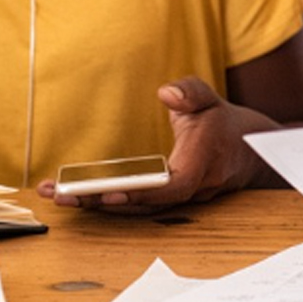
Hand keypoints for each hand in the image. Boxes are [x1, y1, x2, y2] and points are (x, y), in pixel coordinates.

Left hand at [38, 76, 269, 211]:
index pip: (174, 187)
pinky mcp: (167, 202)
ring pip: (137, 210)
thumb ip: (190, 91)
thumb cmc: (221, 122)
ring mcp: (179, 200)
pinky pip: (137, 208)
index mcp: (203, 161)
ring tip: (56, 195)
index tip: (110, 192)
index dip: (143, 192)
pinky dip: (106, 204)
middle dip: (101, 202)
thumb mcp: (209, 98)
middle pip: (145, 205)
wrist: (246, 151)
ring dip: (97, 205)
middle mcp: (191, 188)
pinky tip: (76, 197)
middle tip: (61, 195)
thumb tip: (166, 93)